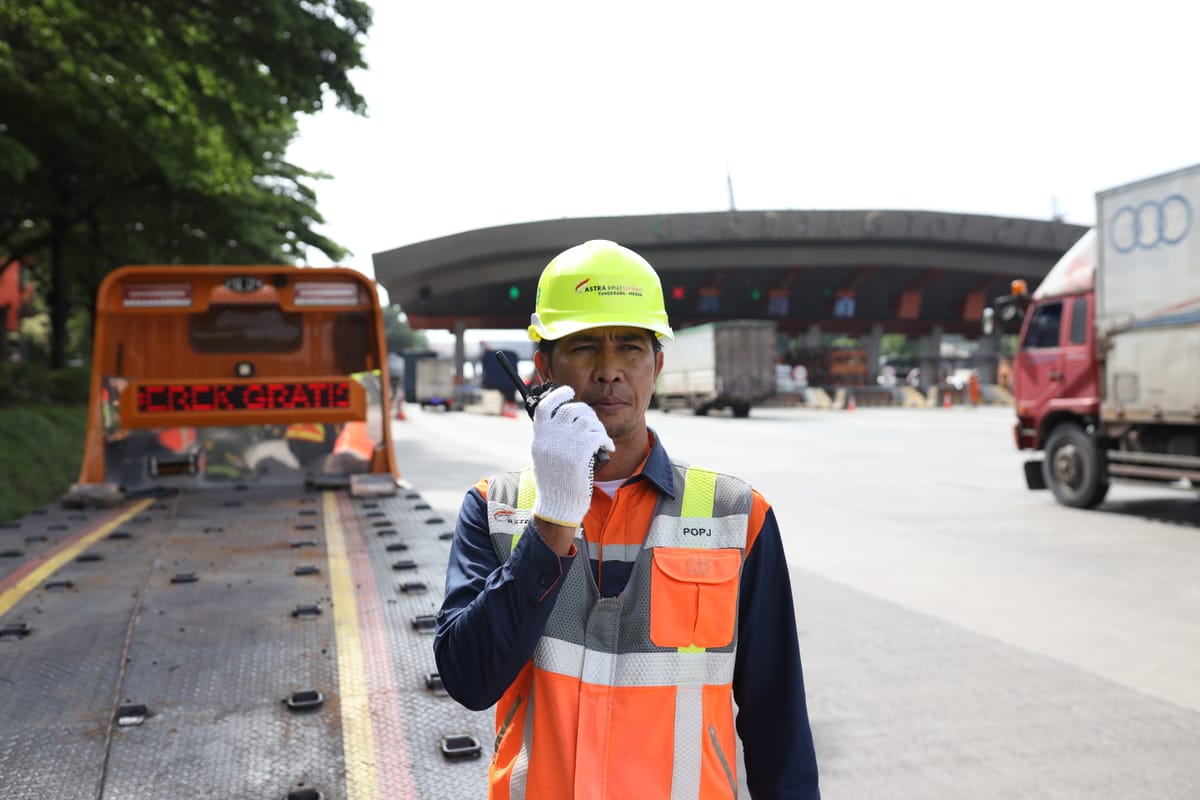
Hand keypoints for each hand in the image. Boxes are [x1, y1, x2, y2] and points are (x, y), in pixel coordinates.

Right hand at [530, 385, 614, 528]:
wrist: (557, 505)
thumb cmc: (554, 483)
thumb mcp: (544, 456)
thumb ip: (550, 437)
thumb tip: (564, 418)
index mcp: (540, 437)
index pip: (546, 406)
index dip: (558, 395)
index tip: (568, 390)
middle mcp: (550, 437)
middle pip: (572, 410)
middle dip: (587, 413)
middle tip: (592, 423)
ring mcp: (565, 444)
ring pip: (588, 420)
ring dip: (598, 427)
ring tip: (599, 437)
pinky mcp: (580, 453)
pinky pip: (598, 435)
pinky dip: (605, 439)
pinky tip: (607, 446)